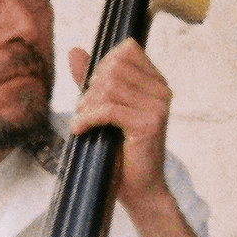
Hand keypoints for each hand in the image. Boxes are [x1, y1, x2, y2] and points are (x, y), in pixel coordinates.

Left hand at [67, 41, 174, 208]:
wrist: (138, 186)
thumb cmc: (120, 148)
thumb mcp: (103, 107)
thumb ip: (91, 79)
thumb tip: (74, 50)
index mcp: (156, 82)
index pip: (127, 50)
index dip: (103, 64)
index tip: (95, 89)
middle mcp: (161, 90)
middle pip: (114, 67)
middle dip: (91, 87)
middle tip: (85, 110)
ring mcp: (158, 107)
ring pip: (109, 87)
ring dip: (87, 104)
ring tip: (83, 121)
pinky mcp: (149, 124)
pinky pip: (108, 110)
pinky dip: (87, 119)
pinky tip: (79, 130)